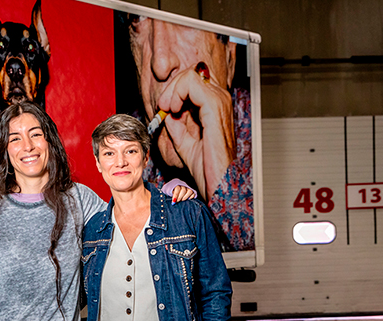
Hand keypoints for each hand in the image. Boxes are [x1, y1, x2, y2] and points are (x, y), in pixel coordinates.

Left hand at [156, 63, 234, 199]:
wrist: (218, 184)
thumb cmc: (209, 169)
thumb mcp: (186, 145)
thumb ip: (177, 128)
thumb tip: (167, 114)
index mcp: (214, 109)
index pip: (192, 83)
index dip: (174, 91)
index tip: (164, 109)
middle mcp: (220, 101)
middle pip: (192, 75)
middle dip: (171, 88)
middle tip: (163, 107)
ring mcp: (220, 102)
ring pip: (191, 75)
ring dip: (172, 90)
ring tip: (167, 108)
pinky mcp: (215, 107)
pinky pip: (192, 84)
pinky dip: (177, 92)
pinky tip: (172, 109)